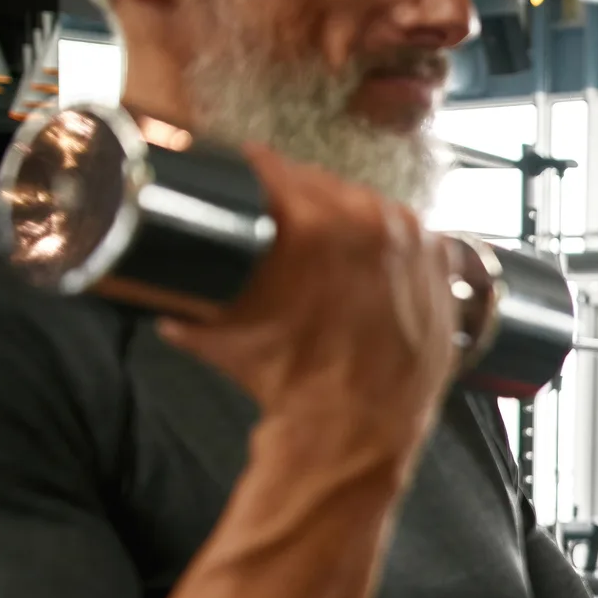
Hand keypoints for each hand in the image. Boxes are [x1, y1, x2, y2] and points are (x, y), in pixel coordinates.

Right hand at [157, 145, 459, 473]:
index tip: (246, 171)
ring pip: (370, 206)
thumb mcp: (222, 328)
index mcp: (315, 222)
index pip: (276, 168)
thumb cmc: (289, 382)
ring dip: (347, 216)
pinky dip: (391, 241)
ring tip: (325, 240)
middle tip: (281, 214)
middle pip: (326, 185)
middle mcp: (371, 222)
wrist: (353, 428)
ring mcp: (413, 243)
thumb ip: (185, 295)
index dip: (256, 168)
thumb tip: (156, 281)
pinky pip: (412, 234)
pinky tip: (372, 258)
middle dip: (300, 196)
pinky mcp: (441, 268)